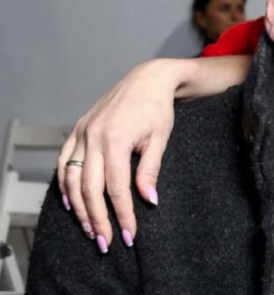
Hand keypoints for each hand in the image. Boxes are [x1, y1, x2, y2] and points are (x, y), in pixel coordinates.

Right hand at [57, 59, 186, 251]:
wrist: (147, 79)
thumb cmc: (158, 108)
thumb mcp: (160, 138)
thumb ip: (151, 169)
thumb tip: (149, 200)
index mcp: (116, 140)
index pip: (116, 188)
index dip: (122, 214)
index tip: (129, 234)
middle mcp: (94, 137)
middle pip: (89, 188)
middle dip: (97, 219)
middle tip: (105, 242)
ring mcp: (82, 133)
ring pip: (71, 178)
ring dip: (79, 208)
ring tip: (89, 229)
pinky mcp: (78, 130)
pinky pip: (64, 161)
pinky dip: (64, 184)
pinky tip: (71, 203)